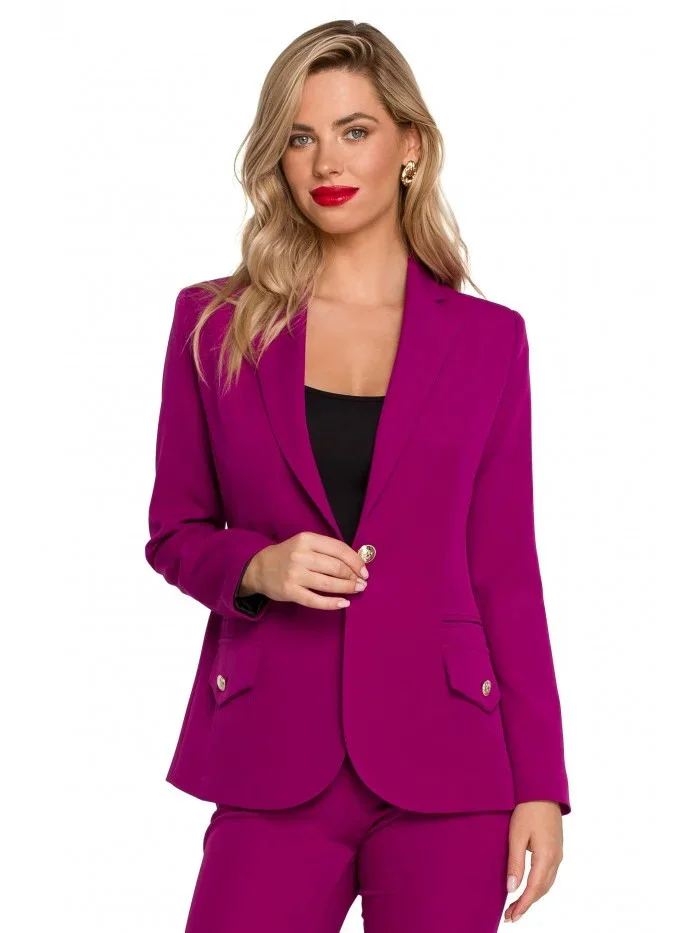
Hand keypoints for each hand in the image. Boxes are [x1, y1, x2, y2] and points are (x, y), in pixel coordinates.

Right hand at [240, 531, 368, 609]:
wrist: (260, 568)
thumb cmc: (289, 555)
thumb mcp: (305, 543)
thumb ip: (327, 549)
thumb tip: (356, 563)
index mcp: (307, 539)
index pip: (339, 549)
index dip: (355, 561)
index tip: (364, 571)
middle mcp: (300, 555)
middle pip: (336, 568)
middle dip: (353, 577)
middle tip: (362, 583)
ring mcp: (294, 574)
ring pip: (328, 584)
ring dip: (347, 588)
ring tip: (356, 590)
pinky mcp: (290, 592)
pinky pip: (315, 600)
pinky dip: (332, 603)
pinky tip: (343, 603)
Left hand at [504, 801, 562, 922]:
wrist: (543, 790)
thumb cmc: (527, 809)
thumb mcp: (517, 835)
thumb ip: (515, 863)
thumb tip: (512, 889)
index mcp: (547, 857)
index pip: (534, 889)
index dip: (522, 905)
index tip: (511, 917)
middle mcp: (556, 859)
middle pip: (542, 890)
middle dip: (526, 904)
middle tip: (510, 916)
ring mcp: (558, 854)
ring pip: (547, 884)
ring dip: (532, 896)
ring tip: (516, 905)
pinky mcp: (556, 848)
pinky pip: (549, 875)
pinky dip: (538, 886)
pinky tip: (529, 887)